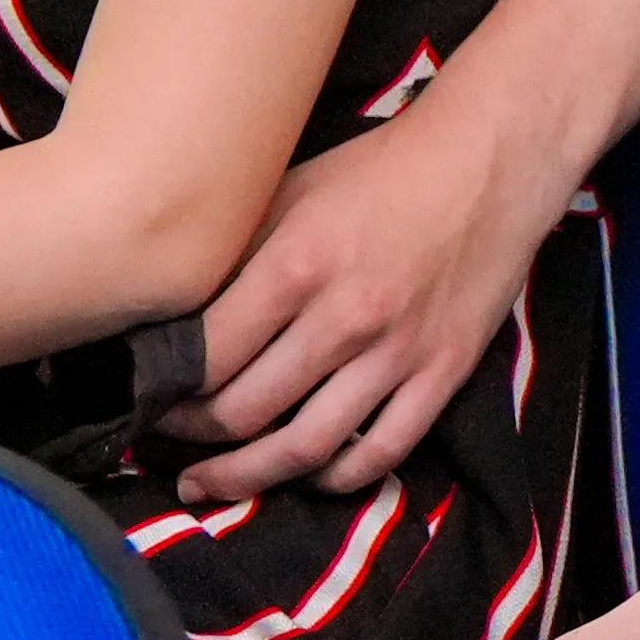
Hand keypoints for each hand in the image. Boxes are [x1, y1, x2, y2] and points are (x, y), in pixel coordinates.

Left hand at [164, 97, 564, 502]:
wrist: (492, 158)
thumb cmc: (381, 170)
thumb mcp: (289, 192)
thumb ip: (233, 258)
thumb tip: (170, 322)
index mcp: (297, 265)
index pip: (205, 362)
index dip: (162, 394)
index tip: (147, 398)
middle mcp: (346, 316)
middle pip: (243, 414)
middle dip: (191, 437)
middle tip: (170, 436)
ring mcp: (400, 350)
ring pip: (306, 448)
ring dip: (248, 476)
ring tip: (213, 481)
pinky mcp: (446, 369)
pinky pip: (383, 450)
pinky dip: (336, 477)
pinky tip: (306, 474)